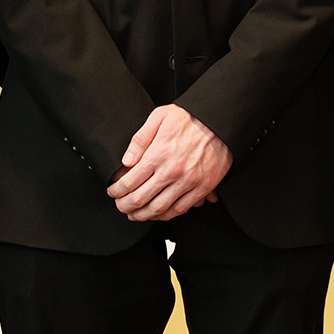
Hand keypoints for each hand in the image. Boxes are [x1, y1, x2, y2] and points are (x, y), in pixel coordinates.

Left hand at [109, 105, 231, 220]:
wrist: (220, 121)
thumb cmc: (191, 118)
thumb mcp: (159, 117)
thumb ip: (140, 139)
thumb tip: (126, 160)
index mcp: (158, 154)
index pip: (129, 182)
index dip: (116, 191)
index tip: (112, 192)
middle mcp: (172, 171)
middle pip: (141, 199)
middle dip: (125, 206)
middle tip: (120, 206)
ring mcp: (188, 182)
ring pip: (159, 209)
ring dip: (143, 215)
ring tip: (135, 214)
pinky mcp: (203, 188)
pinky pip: (181, 209)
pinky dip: (166, 216)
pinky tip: (158, 214)